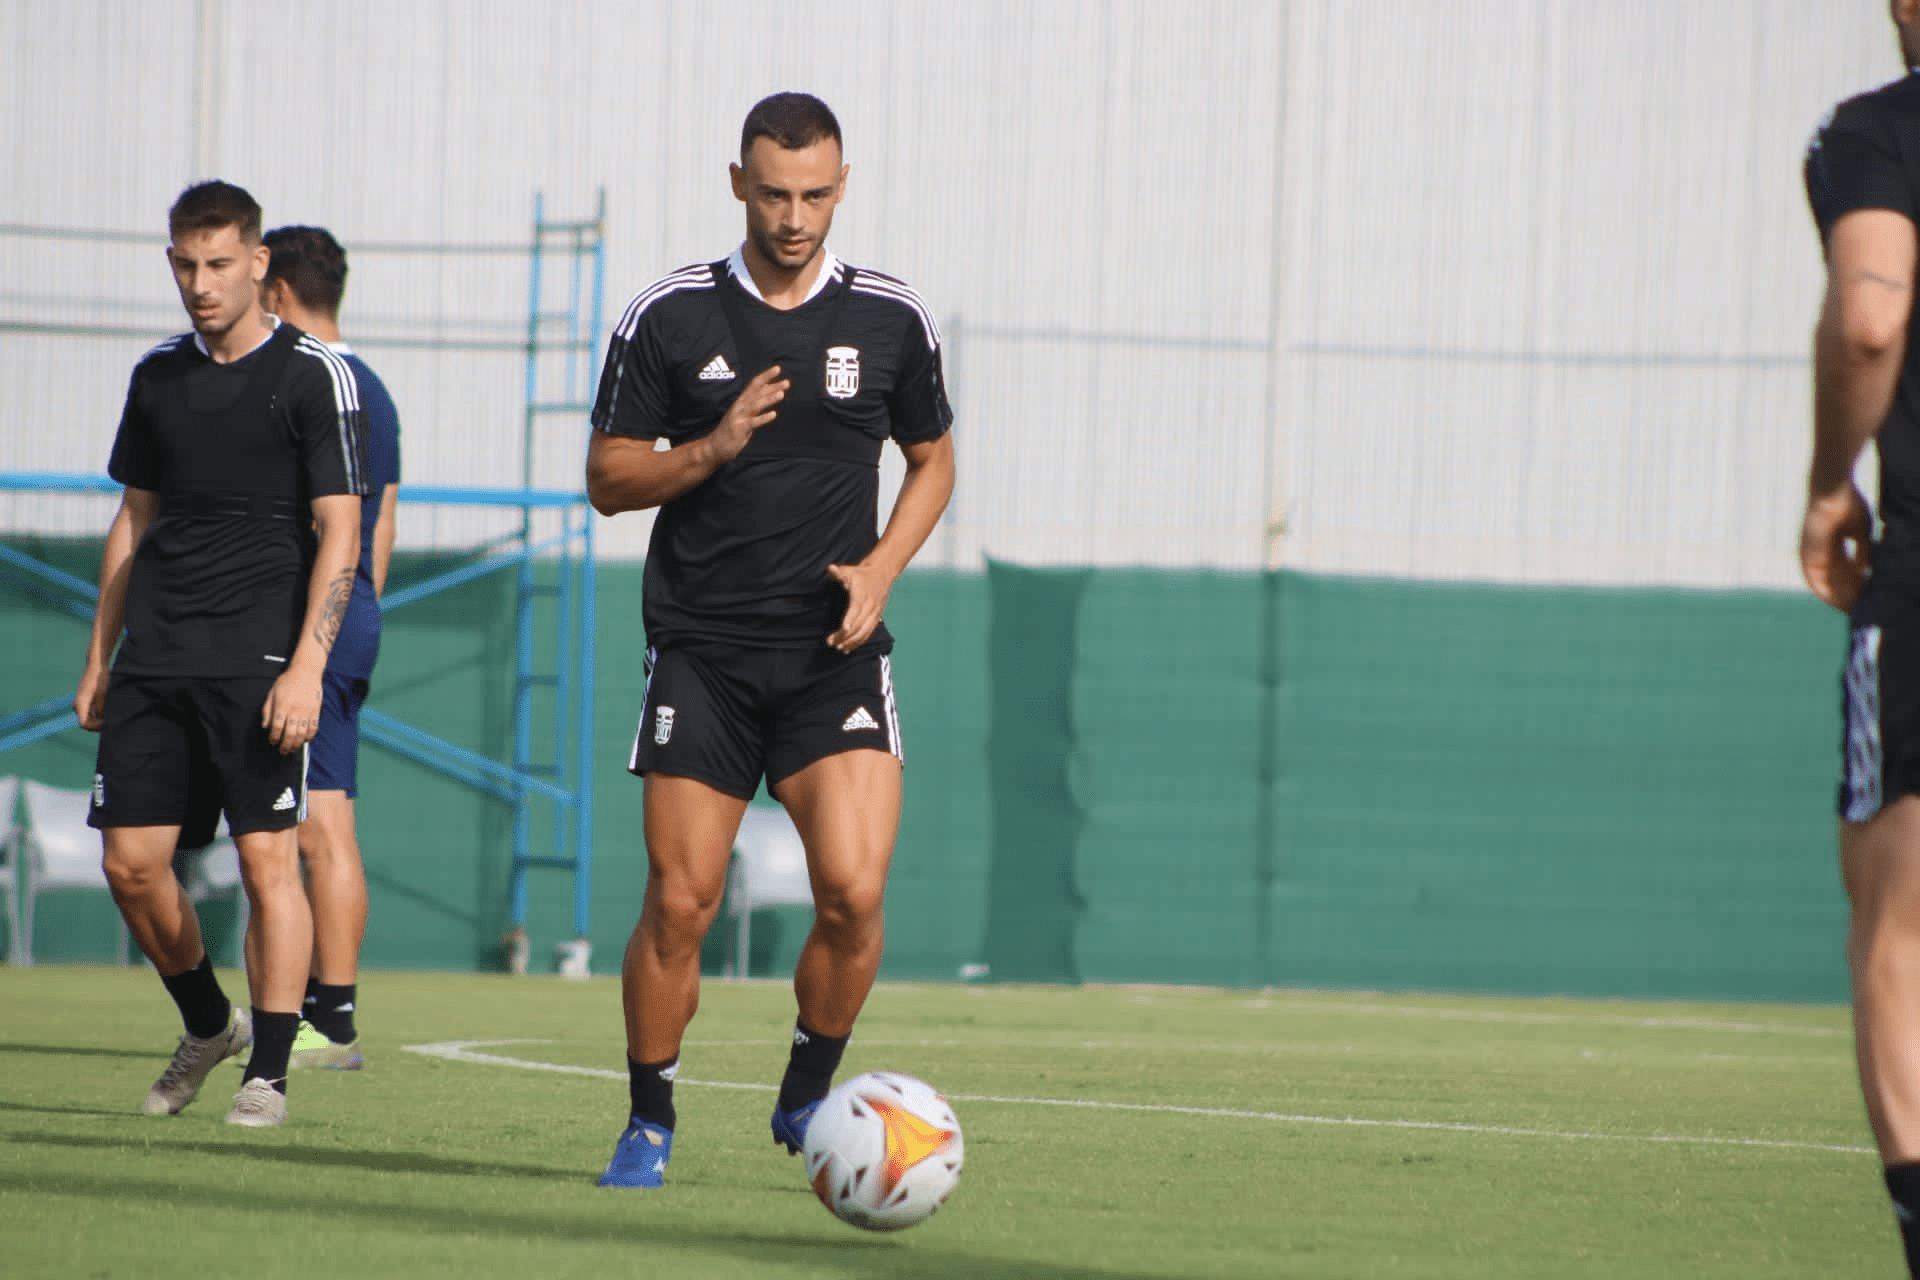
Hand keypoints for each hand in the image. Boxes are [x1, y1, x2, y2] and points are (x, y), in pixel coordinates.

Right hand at [74, 664, 108, 731]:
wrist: (96, 666)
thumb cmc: (100, 679)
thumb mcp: (103, 695)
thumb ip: (100, 709)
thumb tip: (101, 721)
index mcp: (80, 704)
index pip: (84, 724)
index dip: (95, 727)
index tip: (107, 723)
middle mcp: (77, 705)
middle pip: (86, 722)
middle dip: (98, 724)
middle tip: (111, 721)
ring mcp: (80, 703)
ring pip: (88, 717)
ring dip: (98, 720)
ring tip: (111, 716)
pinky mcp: (84, 700)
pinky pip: (89, 712)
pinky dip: (97, 714)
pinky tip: (108, 711)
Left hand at [261, 667, 323, 752]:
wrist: (307, 671)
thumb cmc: (287, 681)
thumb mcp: (272, 693)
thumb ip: (267, 710)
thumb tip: (265, 726)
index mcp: (282, 705)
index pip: (277, 727)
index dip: (274, 738)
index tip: (272, 742)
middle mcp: (295, 710)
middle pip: (290, 733)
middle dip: (285, 745)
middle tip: (283, 751)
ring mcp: (307, 711)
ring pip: (302, 733)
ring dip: (297, 744)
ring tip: (293, 748)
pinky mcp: (316, 711)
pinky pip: (314, 728)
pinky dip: (310, 736)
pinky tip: (305, 740)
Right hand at [700, 366, 787, 466]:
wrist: (714, 447)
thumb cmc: (731, 430)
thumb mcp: (744, 414)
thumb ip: (755, 404)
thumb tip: (768, 393)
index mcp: (742, 402)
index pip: (754, 385)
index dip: (766, 376)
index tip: (777, 368)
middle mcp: (740, 406)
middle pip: (757, 392)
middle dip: (772, 386)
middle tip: (787, 382)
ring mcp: (739, 417)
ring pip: (755, 405)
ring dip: (768, 399)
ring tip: (782, 394)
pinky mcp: (739, 429)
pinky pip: (753, 422)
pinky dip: (763, 418)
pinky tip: (774, 414)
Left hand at [825, 561, 893, 653]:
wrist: (882, 575)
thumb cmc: (861, 574)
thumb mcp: (850, 571)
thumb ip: (839, 572)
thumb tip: (830, 568)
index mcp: (862, 595)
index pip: (856, 609)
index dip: (850, 619)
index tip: (843, 629)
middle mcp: (870, 606)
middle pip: (859, 624)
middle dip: (846, 635)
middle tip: (832, 643)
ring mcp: (874, 613)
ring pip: (864, 631)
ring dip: (852, 641)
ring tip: (839, 648)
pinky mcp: (876, 618)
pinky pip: (868, 633)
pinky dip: (859, 642)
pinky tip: (849, 648)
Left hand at [1801, 485, 1873, 611]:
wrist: (1833, 488)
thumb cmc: (1848, 505)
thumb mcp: (1860, 532)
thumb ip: (1861, 550)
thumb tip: (1867, 570)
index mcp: (1830, 548)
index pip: (1841, 573)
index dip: (1853, 586)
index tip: (1865, 598)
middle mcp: (1818, 553)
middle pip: (1832, 581)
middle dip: (1846, 595)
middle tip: (1860, 610)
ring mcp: (1811, 552)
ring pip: (1823, 582)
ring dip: (1837, 596)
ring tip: (1851, 609)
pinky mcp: (1808, 551)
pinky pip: (1815, 577)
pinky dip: (1826, 589)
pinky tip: (1837, 599)